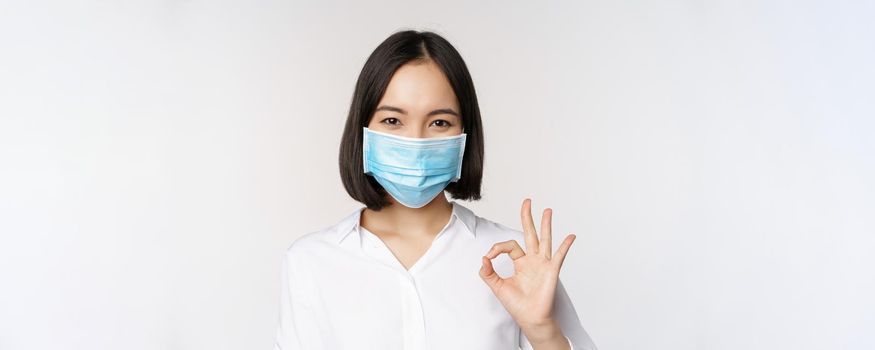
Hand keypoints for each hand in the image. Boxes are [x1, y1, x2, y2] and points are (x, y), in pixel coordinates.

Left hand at [479, 198, 576, 328]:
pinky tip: (571, 236)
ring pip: (544, 240)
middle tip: (527, 201)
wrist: (530, 319)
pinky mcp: (551, 271)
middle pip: (530, 234)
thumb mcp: (497, 287)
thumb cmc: (517, 305)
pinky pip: (559, 256)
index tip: (489, 256)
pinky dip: (565, 246)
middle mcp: (532, 260)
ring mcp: (543, 264)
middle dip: (528, 217)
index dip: (497, 248)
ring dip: (546, 225)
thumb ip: (488, 273)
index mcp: (520, 262)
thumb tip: (483, 258)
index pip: (509, 246)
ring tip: (547, 210)